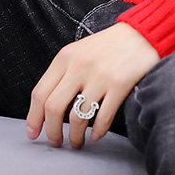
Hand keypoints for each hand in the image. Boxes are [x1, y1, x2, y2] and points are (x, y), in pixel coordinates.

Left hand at [25, 22, 159, 148]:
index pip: (40, 93)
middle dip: (52, 131)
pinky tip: (96, 135)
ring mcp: (100, 75)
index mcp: (65, 57)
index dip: (33, 118)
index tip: (33, 133)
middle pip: (54, 107)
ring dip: (75, 136)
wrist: (141, 33)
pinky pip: (103, 117)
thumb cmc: (108, 46)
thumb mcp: (79, 51)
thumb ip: (63, 73)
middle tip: (56, 142)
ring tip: (76, 142)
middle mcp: (80, 65)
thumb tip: (46, 106)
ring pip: (78, 117)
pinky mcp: (120, 84)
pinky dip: (98, 131)